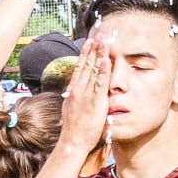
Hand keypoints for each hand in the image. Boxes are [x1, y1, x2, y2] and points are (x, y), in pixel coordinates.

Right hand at [57, 35, 110, 160]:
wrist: (72, 141)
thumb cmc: (73, 129)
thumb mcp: (71, 109)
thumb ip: (75, 98)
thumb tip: (75, 93)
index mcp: (73, 90)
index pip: (80, 67)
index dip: (85, 54)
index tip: (89, 43)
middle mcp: (79, 89)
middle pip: (87, 64)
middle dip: (93, 49)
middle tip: (99, 35)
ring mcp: (86, 94)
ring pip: (94, 70)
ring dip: (99, 54)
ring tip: (104, 41)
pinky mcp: (95, 101)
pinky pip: (101, 83)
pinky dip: (104, 71)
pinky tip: (107, 60)